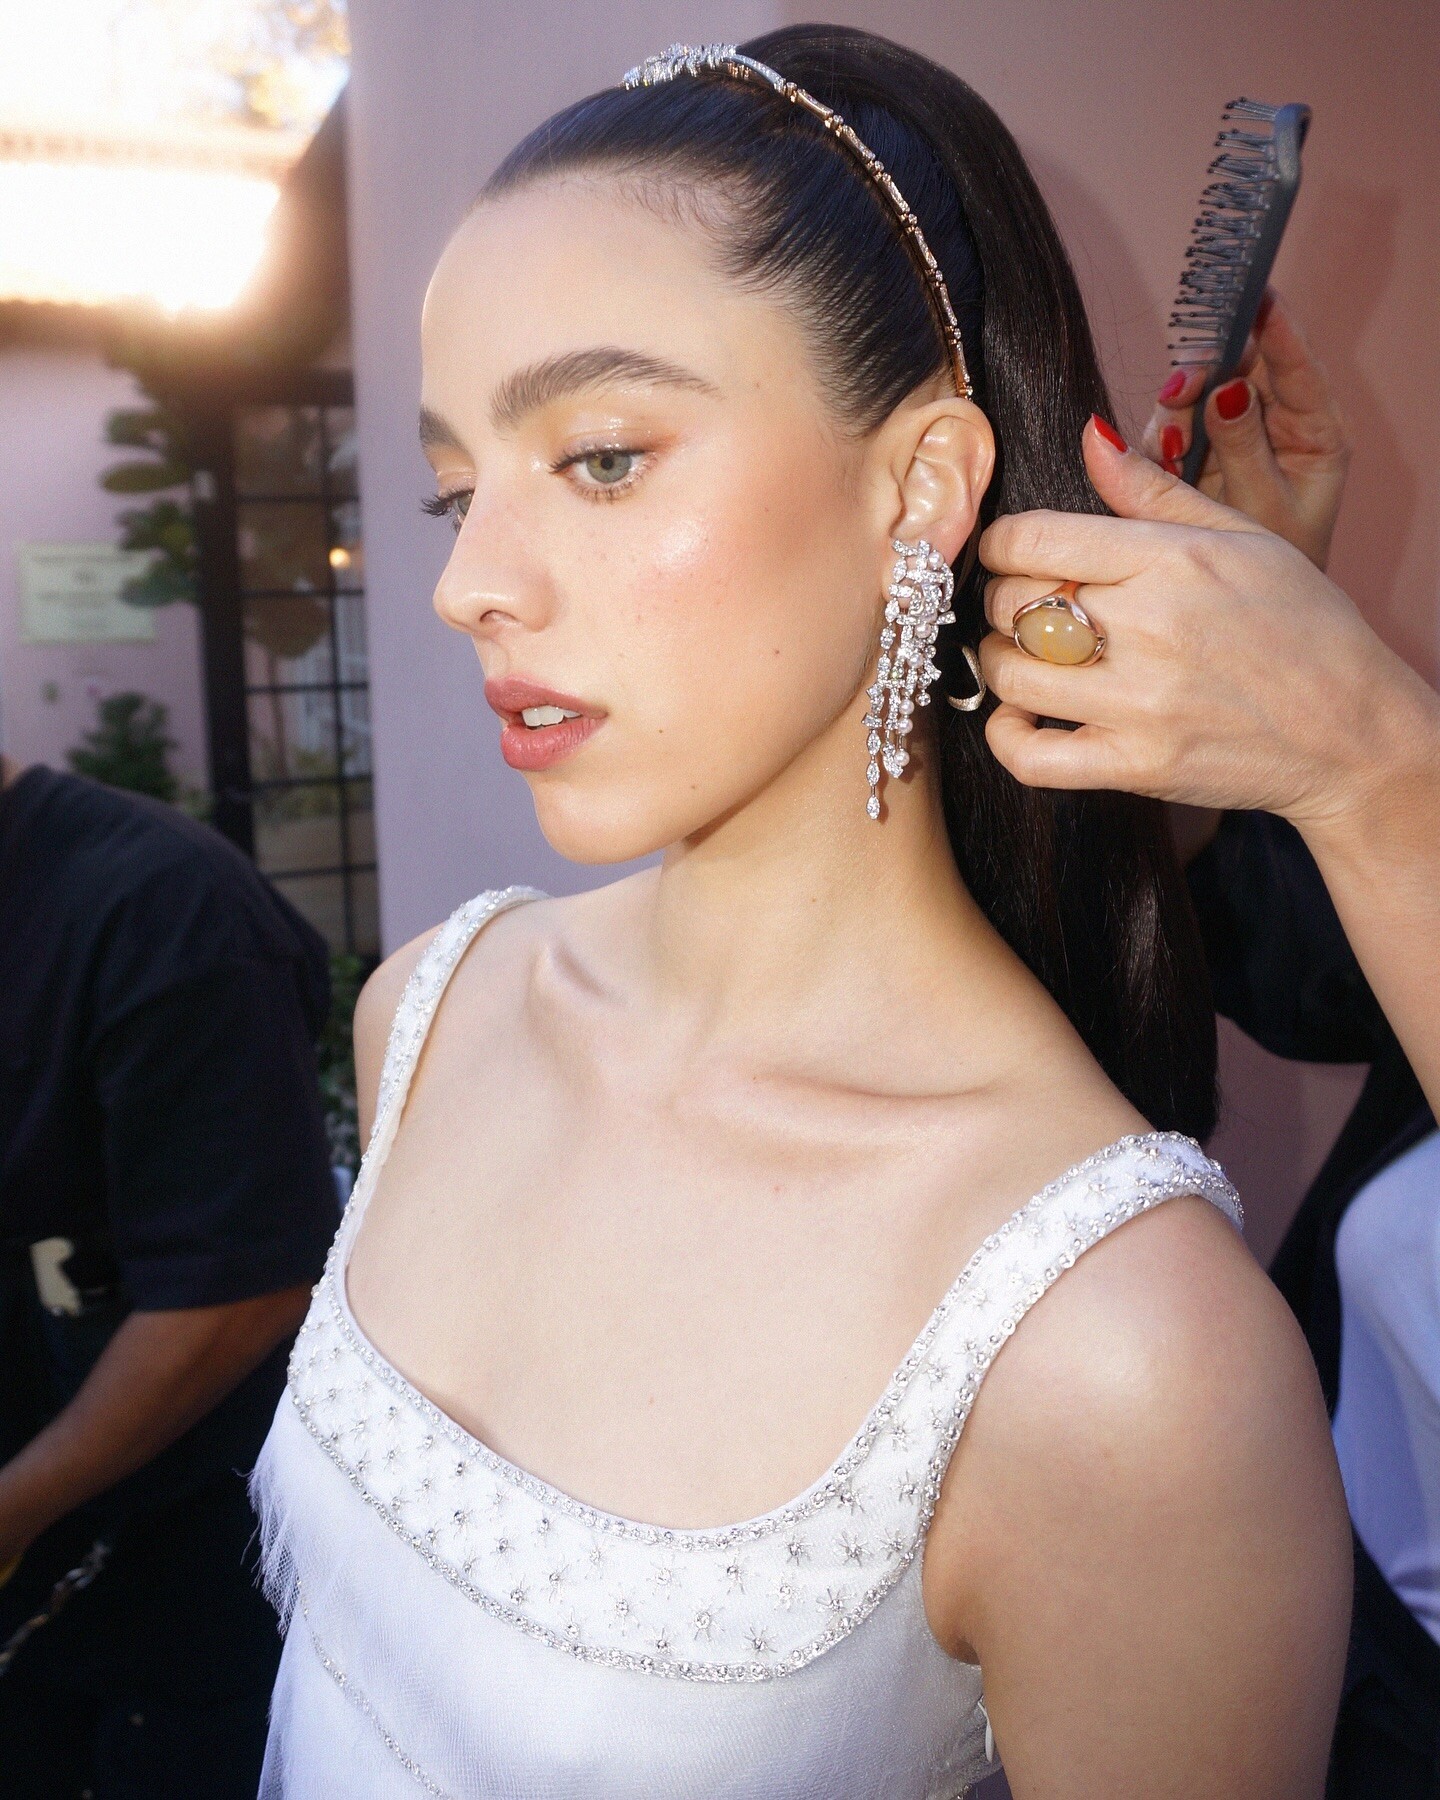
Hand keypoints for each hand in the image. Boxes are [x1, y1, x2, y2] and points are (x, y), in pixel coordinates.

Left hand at [977, 418, 1437, 831]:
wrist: (1351, 730)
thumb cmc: (1301, 626)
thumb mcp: (1242, 537)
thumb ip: (1154, 491)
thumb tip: (1090, 437)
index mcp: (1170, 559)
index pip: (1030, 539)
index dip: (1000, 544)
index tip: (1008, 553)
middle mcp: (1148, 627)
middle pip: (1012, 602)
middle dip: (1002, 599)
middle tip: (1023, 605)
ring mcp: (1138, 703)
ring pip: (1010, 674)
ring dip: (999, 661)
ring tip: (1023, 655)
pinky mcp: (1134, 766)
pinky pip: (1029, 757)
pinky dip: (1005, 736)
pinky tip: (1018, 717)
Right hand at [1141, 290, 1349, 570]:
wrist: (1246, 616)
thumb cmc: (1277, 570)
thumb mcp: (1267, 509)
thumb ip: (1243, 448)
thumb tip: (1221, 390)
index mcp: (1314, 431)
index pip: (1297, 367)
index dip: (1276, 329)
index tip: (1258, 296)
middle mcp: (1272, 424)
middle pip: (1239, 367)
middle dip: (1210, 367)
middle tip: (1186, 384)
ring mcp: (1229, 437)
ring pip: (1197, 393)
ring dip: (1178, 405)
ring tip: (1173, 440)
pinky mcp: (1192, 456)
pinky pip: (1169, 430)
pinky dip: (1160, 439)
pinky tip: (1163, 459)